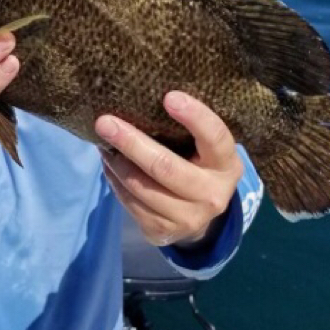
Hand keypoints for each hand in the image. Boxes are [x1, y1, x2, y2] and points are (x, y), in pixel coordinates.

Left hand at [96, 92, 243, 246]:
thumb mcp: (204, 147)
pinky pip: (131, 204)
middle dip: (132, 143)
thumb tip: (140, 99)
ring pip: (142, 187)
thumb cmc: (198, 162)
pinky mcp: (163, 232)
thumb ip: (186, 129)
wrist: (201, 214)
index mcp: (226, 164)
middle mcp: (212, 195)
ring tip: (103, 142)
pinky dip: (115, 180)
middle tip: (105, 122)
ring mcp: (188, 218)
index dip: (195, 117)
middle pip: (166, 167)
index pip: (215, 137)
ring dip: (117, 162)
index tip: (169, 97)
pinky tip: (110, 164)